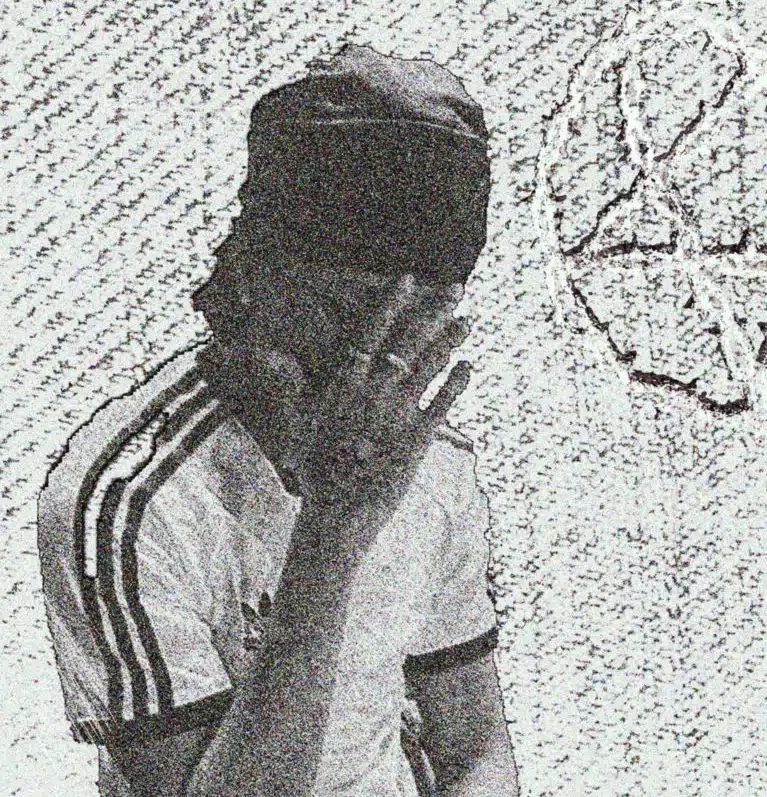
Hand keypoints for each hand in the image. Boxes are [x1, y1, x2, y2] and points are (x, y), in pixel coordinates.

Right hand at [293, 274, 470, 510]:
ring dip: (451, 341)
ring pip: (429, 368)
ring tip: (468, 321)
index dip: (390, 304)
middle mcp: (371, 395)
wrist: (337, 518)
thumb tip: (268, 353)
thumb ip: (291, 385)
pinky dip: (456, 383)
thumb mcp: (299, 424)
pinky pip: (442, 404)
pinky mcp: (417, 440)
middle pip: (408, 342)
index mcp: (343, 386)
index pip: (369, 333)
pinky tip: (468, 366)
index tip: (407, 279)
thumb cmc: (316, 471)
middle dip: (434, 312)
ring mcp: (396, 417)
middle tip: (456, 289)